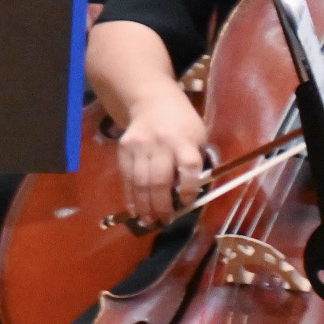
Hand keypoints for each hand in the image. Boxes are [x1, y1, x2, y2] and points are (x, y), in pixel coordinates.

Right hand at [116, 84, 211, 232]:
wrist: (152, 101)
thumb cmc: (183, 123)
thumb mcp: (198, 136)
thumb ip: (195, 161)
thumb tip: (187, 193)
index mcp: (186, 141)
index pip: (188, 167)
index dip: (188, 189)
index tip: (186, 203)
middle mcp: (161, 144)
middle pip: (159, 179)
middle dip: (161, 205)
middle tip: (164, 222)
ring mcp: (140, 146)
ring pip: (140, 181)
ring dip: (144, 205)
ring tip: (148, 221)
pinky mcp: (124, 148)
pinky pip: (127, 176)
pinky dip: (130, 195)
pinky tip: (134, 209)